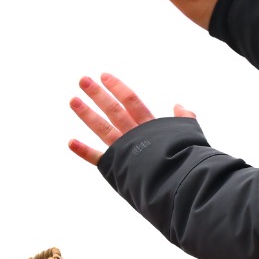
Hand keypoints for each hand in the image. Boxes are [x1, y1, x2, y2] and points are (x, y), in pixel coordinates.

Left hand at [68, 74, 195, 163]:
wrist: (178, 182)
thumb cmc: (187, 160)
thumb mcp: (188, 135)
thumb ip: (184, 119)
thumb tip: (180, 106)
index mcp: (151, 126)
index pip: (131, 101)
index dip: (118, 87)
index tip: (104, 76)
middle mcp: (134, 134)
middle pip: (113, 109)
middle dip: (97, 94)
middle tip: (83, 80)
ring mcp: (124, 149)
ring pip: (102, 127)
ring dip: (86, 114)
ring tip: (73, 100)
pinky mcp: (116, 166)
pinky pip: (98, 158)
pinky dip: (83, 151)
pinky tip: (70, 142)